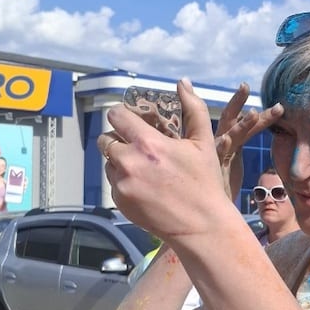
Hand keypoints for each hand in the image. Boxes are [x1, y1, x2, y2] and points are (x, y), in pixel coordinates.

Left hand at [99, 79, 281, 241]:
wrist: (201, 226)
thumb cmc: (205, 183)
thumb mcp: (203, 142)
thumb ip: (193, 108)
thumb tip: (183, 83)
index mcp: (148, 144)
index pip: (116, 116)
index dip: (123, 116)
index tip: (132, 121)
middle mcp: (129, 163)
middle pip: (105, 139)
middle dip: (118, 139)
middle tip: (138, 147)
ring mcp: (122, 185)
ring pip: (108, 162)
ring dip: (120, 161)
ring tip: (145, 169)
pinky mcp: (120, 202)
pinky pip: (113, 184)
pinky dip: (124, 182)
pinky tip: (146, 187)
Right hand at [213, 83, 283, 201]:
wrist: (208, 206)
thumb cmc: (221, 186)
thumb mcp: (232, 164)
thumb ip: (237, 148)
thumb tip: (243, 136)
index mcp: (228, 141)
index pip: (241, 122)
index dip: (258, 114)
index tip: (279, 106)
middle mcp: (221, 143)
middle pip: (230, 117)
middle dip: (237, 100)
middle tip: (245, 84)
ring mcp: (217, 154)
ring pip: (230, 134)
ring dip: (242, 123)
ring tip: (254, 112)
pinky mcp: (214, 167)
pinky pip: (218, 155)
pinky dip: (222, 146)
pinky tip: (226, 140)